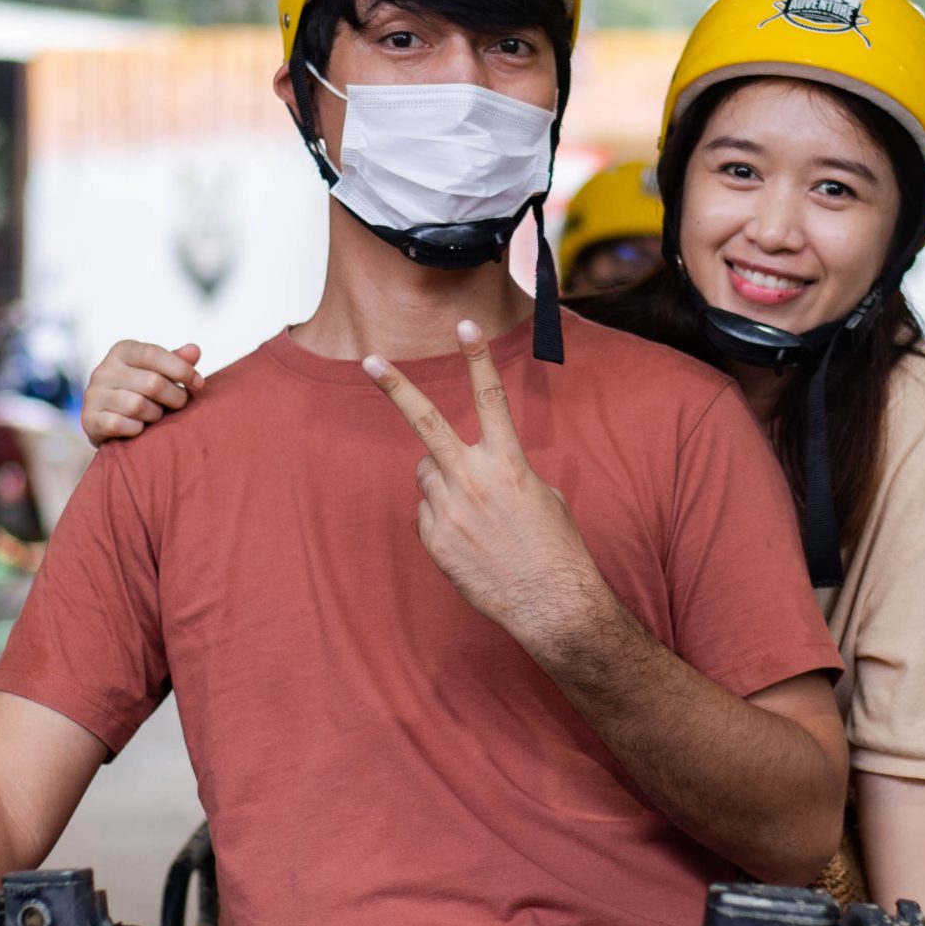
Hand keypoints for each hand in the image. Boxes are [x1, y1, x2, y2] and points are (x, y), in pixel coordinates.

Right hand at [82, 339, 200, 443]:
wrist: (109, 422)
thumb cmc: (142, 392)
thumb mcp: (159, 372)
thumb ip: (177, 361)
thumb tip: (195, 350)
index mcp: (122, 351)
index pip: (153, 354)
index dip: (181, 369)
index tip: (199, 384)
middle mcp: (103, 370)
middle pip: (151, 383)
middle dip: (174, 397)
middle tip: (179, 404)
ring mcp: (94, 395)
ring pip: (137, 405)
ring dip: (156, 414)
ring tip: (157, 415)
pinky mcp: (89, 419)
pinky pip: (121, 424)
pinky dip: (137, 429)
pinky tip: (140, 427)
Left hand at [364, 321, 605, 655]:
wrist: (549, 602)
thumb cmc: (554, 547)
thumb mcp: (540, 494)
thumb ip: (502, 469)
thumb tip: (472, 467)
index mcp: (508, 462)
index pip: (490, 397)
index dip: (477, 356)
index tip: (465, 323)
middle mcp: (473, 480)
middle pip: (426, 423)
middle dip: (397, 387)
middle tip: (370, 360)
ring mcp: (449, 511)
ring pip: (425, 472)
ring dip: (440, 480)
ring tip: (473, 511)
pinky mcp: (435, 540)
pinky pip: (427, 513)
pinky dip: (441, 520)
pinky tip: (468, 540)